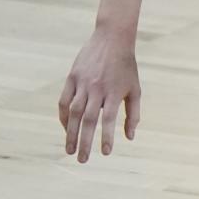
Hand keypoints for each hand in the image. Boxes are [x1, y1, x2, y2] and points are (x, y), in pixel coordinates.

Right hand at [57, 36, 141, 161]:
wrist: (112, 39)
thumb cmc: (126, 67)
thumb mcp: (135, 89)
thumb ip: (133, 113)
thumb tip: (129, 137)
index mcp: (115, 92)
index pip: (109, 119)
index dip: (106, 137)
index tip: (105, 153)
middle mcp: (97, 88)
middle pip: (88, 119)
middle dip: (84, 141)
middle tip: (81, 160)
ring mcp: (82, 83)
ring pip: (73, 112)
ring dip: (70, 133)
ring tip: (69, 150)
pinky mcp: (72, 77)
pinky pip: (64, 101)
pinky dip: (63, 116)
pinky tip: (65, 128)